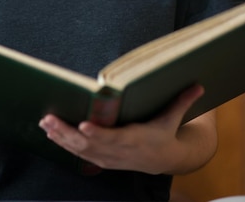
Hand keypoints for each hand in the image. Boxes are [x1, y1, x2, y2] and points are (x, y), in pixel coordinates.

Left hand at [39, 84, 216, 174]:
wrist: (164, 160)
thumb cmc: (165, 133)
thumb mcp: (173, 118)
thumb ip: (183, 101)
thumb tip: (199, 84)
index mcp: (135, 140)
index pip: (113, 139)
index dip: (97, 135)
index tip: (83, 126)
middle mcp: (118, 151)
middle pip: (89, 145)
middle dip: (67, 133)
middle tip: (49, 119)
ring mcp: (109, 157)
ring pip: (80, 150)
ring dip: (61, 137)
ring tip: (45, 123)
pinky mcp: (102, 159)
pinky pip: (80, 153)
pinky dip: (64, 144)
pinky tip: (51, 133)